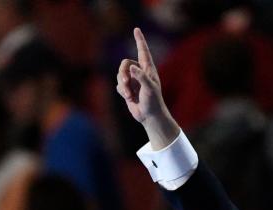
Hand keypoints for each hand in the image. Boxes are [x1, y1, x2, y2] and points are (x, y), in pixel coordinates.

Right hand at [115, 28, 179, 148]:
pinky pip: (119, 85)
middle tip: (125, 82)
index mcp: (148, 69)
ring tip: (128, 95)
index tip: (136, 29)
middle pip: (124, 64)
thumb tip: (131, 67)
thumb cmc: (153, 101)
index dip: (139, 40)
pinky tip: (129, 98)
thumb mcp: (149, 89)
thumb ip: (141, 77)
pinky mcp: (128, 89)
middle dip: (122, 73)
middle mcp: (140, 72)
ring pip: (120, 75)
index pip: (143, 51)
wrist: (149, 116)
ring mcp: (133, 81)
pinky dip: (122, 91)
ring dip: (122, 85)